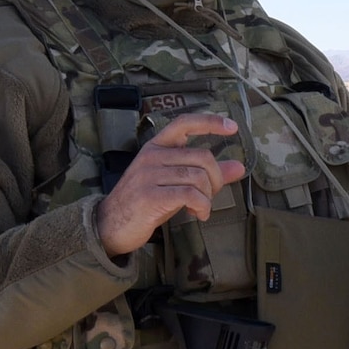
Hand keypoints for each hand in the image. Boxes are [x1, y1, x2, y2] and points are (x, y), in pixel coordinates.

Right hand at [97, 113, 248, 255]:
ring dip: (208, 196)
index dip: (210, 122)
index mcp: (156, 147)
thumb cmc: (145, 203)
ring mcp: (149, 175)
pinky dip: (202, 206)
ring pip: (198, 177)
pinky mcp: (150, 196)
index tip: (232, 127)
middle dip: (216, 178)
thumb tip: (238, 167)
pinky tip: (198, 214)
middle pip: (202, 156)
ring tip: (200, 208)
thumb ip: (204, 173)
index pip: (184, 124)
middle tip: (210, 195)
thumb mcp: (174, 183)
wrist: (109, 226)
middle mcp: (152, 156)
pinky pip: (190, 194)